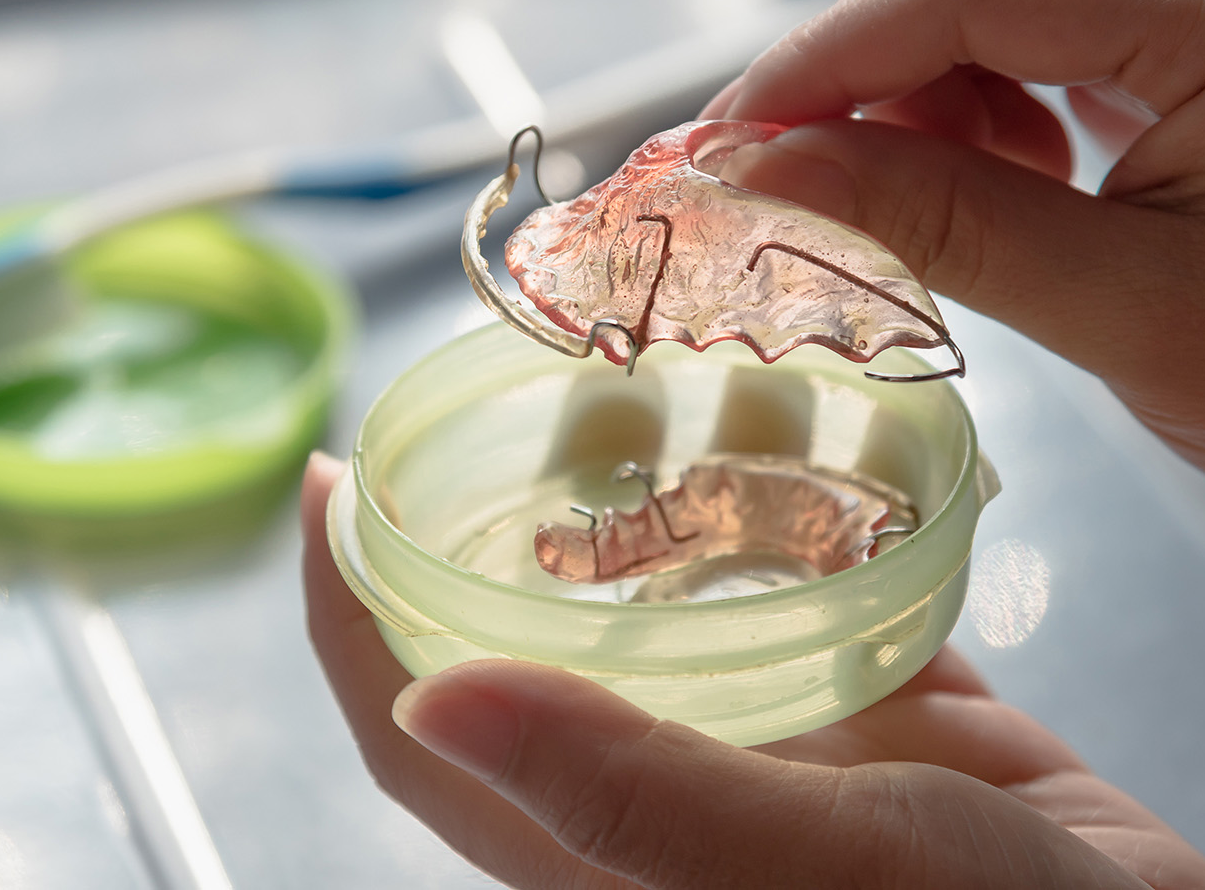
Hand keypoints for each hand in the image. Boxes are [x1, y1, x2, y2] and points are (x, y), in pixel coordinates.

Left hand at [302, 454, 1204, 888]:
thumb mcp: (796, 864)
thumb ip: (620, 789)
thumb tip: (422, 697)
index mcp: (601, 843)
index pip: (419, 727)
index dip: (345, 616)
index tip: (322, 485)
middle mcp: (666, 784)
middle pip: (532, 631)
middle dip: (500, 507)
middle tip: (508, 387)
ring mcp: (773, 743)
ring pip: (670, 592)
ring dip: (652, 480)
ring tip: (654, 365)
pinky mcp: (882, 710)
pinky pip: (809, 580)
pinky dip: (796, 495)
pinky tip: (808, 413)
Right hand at [702, 0, 1204, 538]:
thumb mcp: (1132, 314)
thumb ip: (944, 224)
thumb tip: (769, 173)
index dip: (825, 60)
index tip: (730, 145)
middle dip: (872, 28)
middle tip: (823, 160)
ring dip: (924, 50)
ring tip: (934, 182)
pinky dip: (980, 68)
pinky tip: (1002, 169)